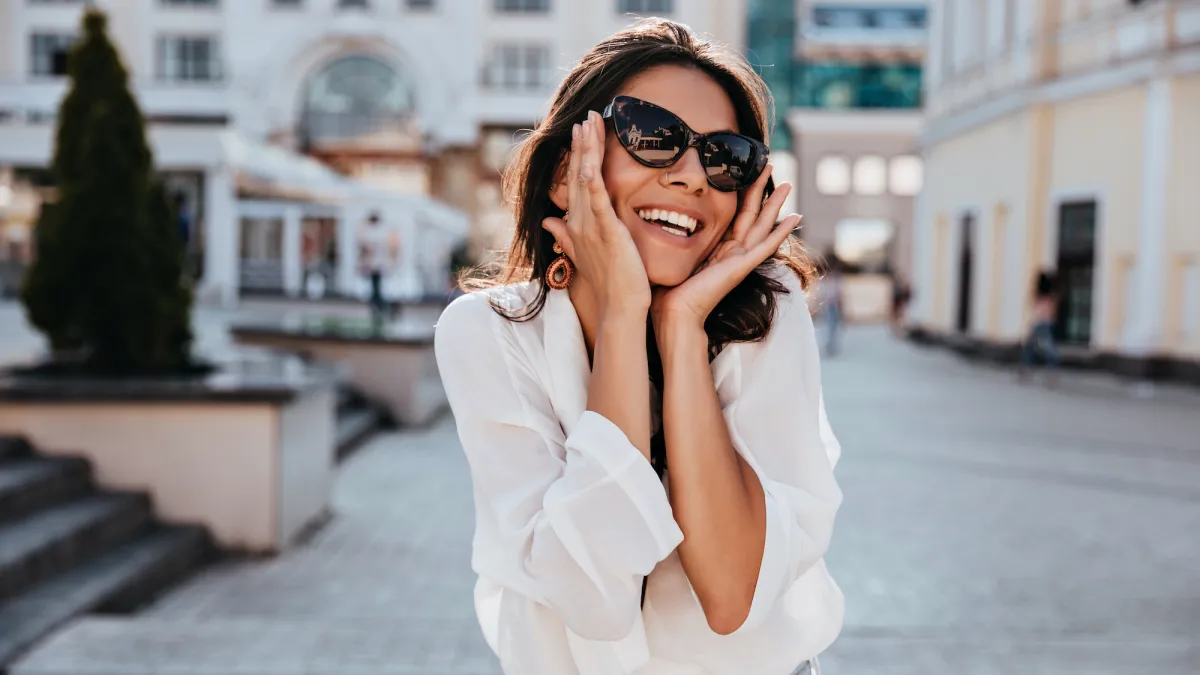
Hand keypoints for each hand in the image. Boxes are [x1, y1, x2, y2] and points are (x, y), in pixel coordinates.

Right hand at [541, 110, 650, 318]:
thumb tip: (547, 220)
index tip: (582, 130)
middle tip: (585, 115)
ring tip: (588, 123)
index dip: (578, 155)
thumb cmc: (609, 283)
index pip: (576, 181)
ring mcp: (590, 226)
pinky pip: (596, 202)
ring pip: (585, 180)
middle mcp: (579, 222)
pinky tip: (591, 162)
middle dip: (581, 144)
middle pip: (577, 174)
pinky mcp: (605, 233)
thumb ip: (565, 235)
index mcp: (577, 224)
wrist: (618, 307)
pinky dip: (592, 180)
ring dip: (586, 151)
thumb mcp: (584, 253)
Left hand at [651, 166, 800, 330]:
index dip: (739, 194)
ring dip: (774, 203)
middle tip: (768, 166)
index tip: (742, 172)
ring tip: (787, 184)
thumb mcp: (668, 255)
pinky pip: (766, 245)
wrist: (674, 314)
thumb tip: (647, 218)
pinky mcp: (742, 266)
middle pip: (750, 214)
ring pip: (761, 224)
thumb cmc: (667, 292)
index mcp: (715, 249)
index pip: (731, 216)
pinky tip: (795, 217)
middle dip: (759, 190)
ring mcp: (739, 260)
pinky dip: (781, 231)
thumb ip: (666, 238)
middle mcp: (731, 253)